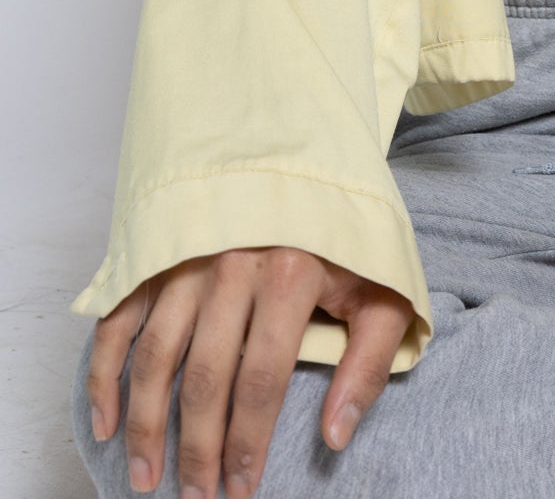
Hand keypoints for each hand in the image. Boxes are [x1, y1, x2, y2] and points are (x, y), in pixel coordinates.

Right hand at [84, 246, 412, 496]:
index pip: (261, 381)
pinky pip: (119, 321)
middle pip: (204, 377)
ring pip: (155, 357)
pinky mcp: (157, 254)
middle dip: (197, 449)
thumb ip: (366, 363)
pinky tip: (104, 423)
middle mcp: (232, 266)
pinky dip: (104, 374)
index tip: (242, 489)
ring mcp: (188, 259)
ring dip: (145, 425)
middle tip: (196, 497)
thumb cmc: (344, 236)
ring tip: (146, 478)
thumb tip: (336, 437)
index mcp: (290, 274)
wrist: (308, 159)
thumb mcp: (381, 288)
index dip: (248, 443)